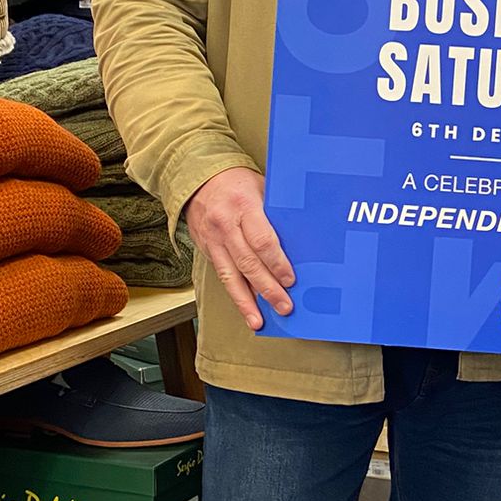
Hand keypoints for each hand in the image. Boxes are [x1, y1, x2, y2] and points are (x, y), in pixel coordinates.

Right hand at [184, 167, 294, 331]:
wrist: (198, 179)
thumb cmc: (238, 183)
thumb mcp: (261, 188)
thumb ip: (276, 214)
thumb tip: (302, 243)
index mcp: (244, 206)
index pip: (262, 240)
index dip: (277, 263)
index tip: (291, 280)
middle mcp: (225, 225)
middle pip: (248, 263)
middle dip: (267, 288)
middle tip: (284, 306)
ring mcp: (214, 240)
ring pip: (231, 276)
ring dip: (247, 302)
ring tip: (259, 321)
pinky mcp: (208, 250)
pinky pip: (223, 276)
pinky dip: (236, 295)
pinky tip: (247, 309)